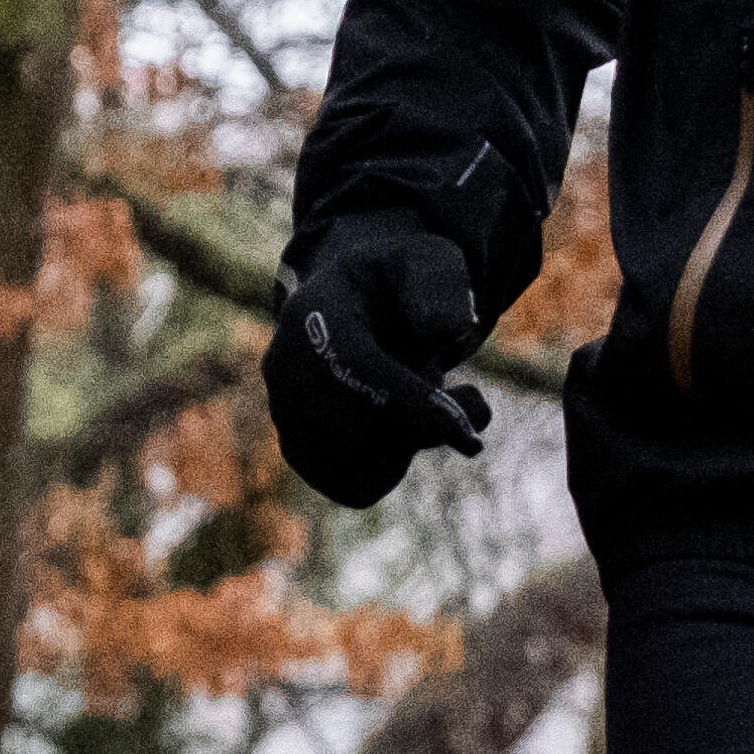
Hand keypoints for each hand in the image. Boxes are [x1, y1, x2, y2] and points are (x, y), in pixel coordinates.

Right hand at [261, 215, 491, 508]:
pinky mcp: (299, 452)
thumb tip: (447, 329)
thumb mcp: (430, 265)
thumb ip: (441, 288)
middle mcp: (284, 368)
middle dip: (427, 423)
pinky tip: (407, 430)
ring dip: (414, 445)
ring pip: (362, 467)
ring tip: (427, 401)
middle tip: (467, 395)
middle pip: (359, 429)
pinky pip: (357, 487)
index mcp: (312, 312)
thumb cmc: (401, 285)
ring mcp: (285, 414)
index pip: (353, 368)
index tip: (468, 427)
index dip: (411, 402)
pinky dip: (395, 468)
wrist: (359, 302)